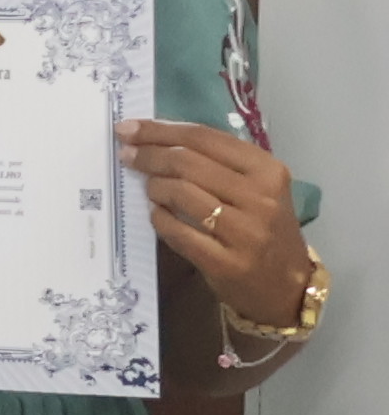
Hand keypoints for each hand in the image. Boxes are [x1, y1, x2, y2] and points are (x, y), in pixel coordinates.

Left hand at [125, 117, 318, 325]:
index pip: (204, 138)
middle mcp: (260, 198)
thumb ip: (218, 163)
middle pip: (187, 163)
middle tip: (127, 155)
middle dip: (149, 155)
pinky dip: (159, 219)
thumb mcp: (257, 188)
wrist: (286, 286)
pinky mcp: (226, 263)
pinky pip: (177, 232)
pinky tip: (157, 215)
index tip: (128, 128)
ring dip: (154, 187)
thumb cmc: (264, 228)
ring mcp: (245, 232)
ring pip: (180, 194)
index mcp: (268, 171)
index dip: (160, 130)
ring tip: (149, 188)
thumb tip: (158, 139)